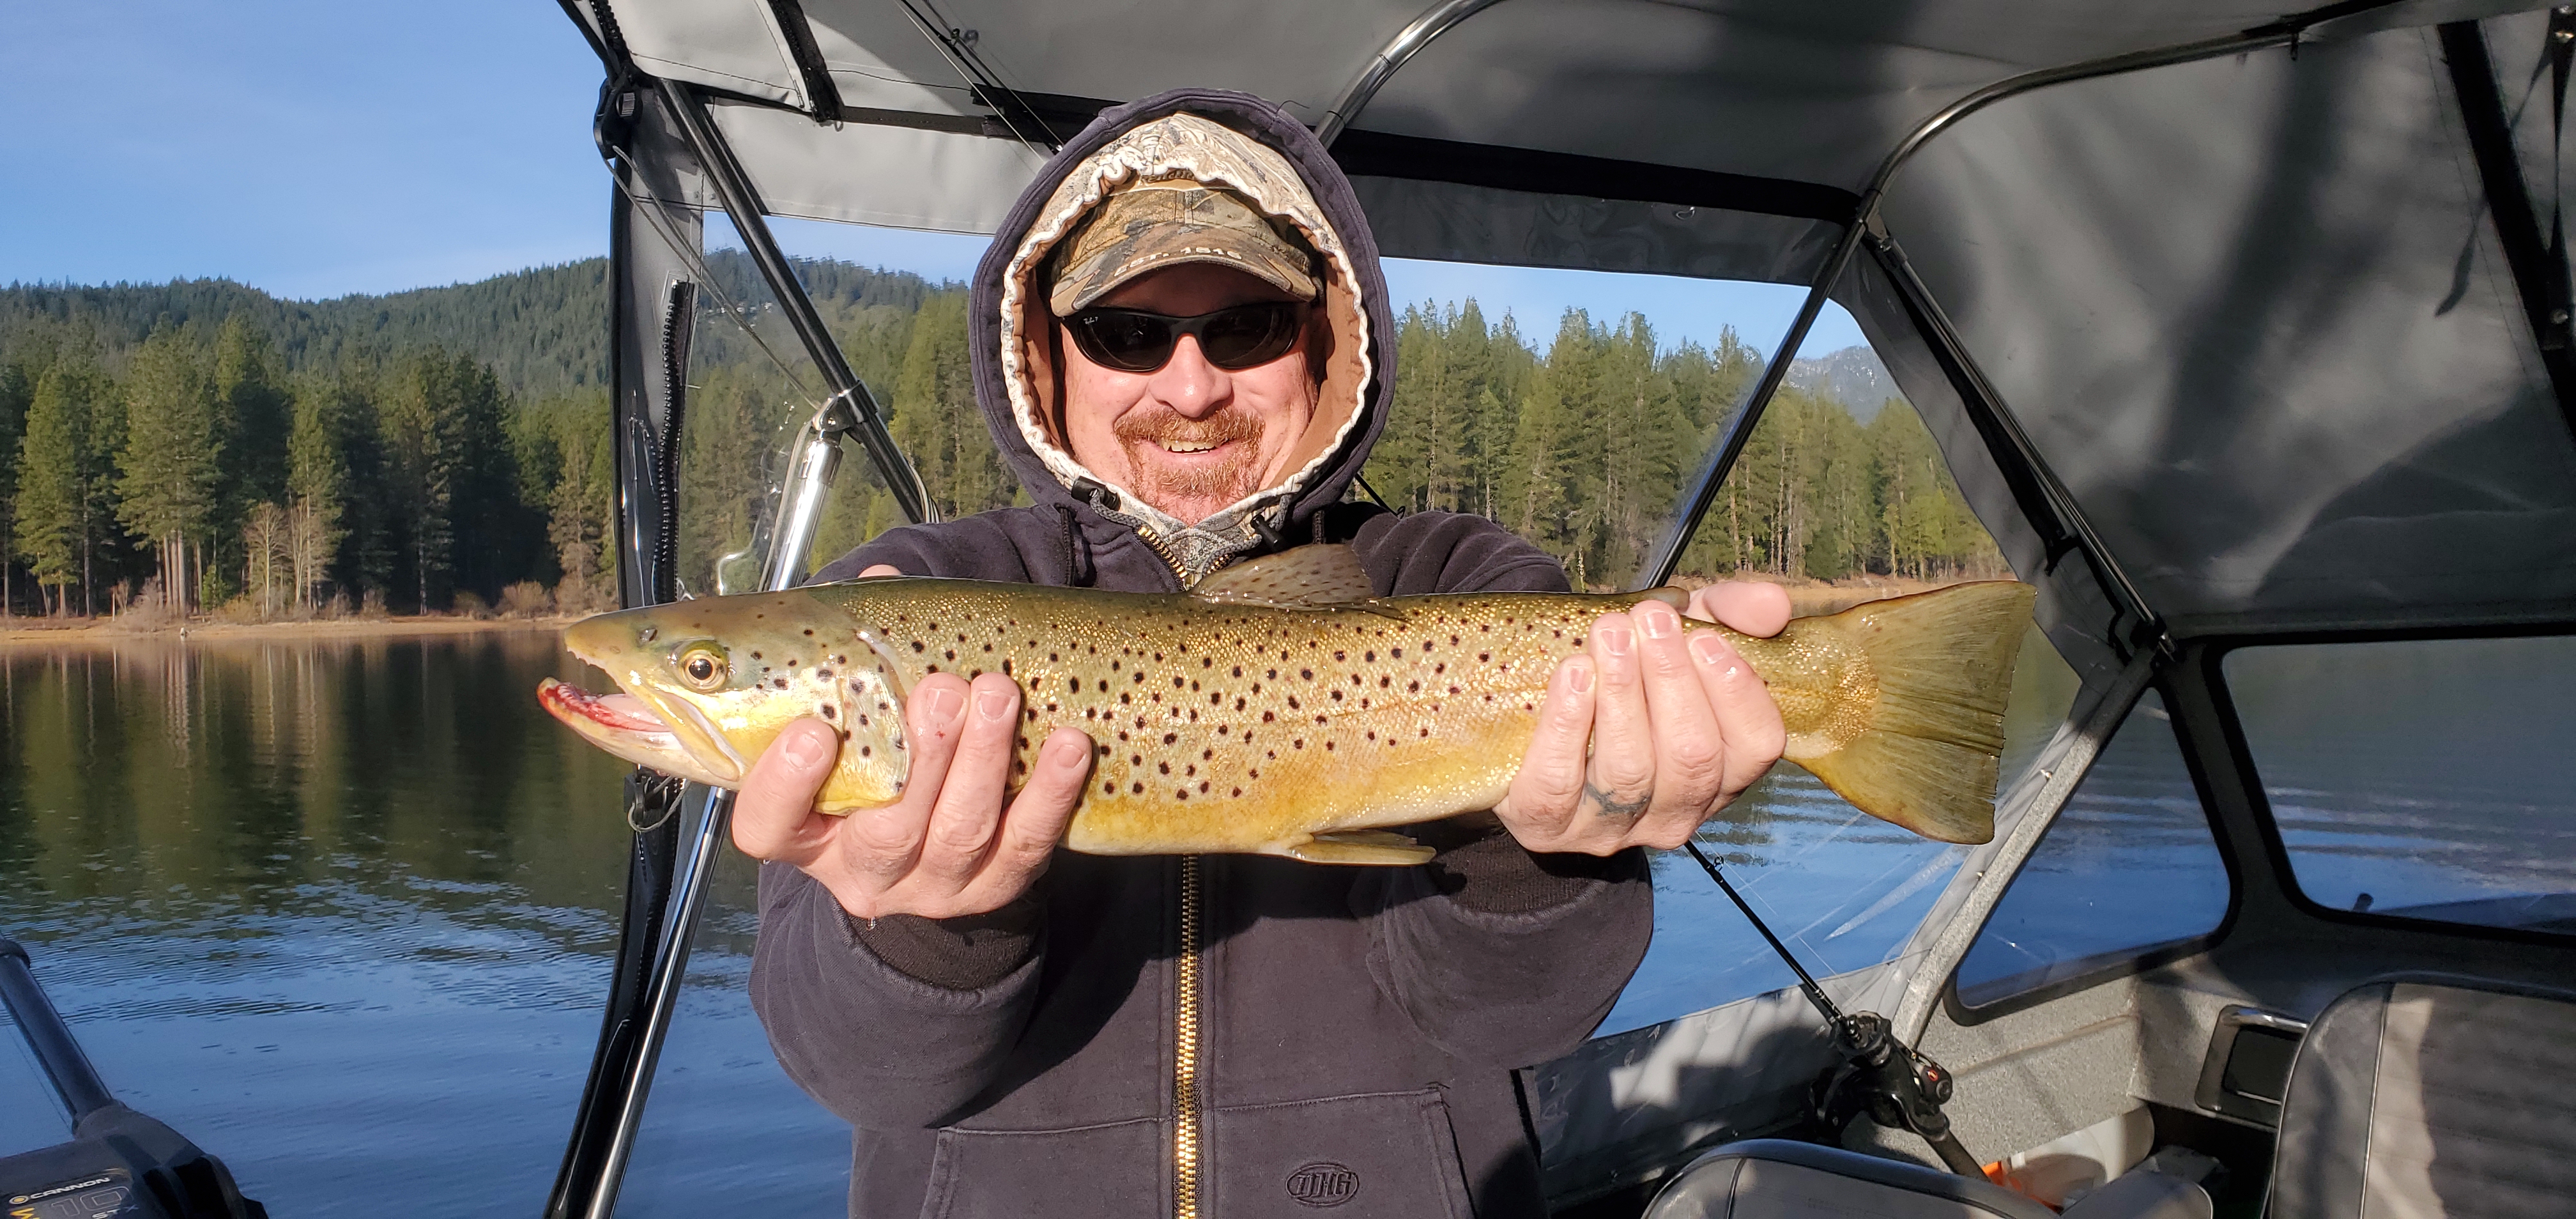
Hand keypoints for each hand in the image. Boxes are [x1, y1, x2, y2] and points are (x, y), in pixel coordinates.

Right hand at [730, 564, 1095, 918]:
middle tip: (942, 690)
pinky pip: (1026, 846)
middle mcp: (864, 870)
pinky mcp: (996, 887)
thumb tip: (883, 577)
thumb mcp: (859, 710)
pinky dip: (1049, 794)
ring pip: (960, 834)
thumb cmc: (886, 750)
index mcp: (806, 831)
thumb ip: (859, 649)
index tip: (815, 730)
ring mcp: (934, 885)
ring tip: (999, 695)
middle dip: (923, 757)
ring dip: (984, 761)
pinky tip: (1068, 745)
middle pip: (887, 832)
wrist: (940, 831)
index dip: (784, 787)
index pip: (768, 828)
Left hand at [1492, 583, 1790, 855]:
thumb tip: (1772, 603)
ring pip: (1630, 769)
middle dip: (1672, 680)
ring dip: (1622, 692)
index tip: (1705, 638)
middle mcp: (1675, 813)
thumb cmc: (1626, 680)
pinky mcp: (1547, 825)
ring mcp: (1611, 827)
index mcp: (1720, 773)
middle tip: (1650, 618)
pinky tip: (1573, 673)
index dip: (1737, 694)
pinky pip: (1560, 783)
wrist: (1525, 719)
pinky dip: (1568, 723)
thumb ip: (1730, 614)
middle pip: (1692, 757)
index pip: (1756, 748)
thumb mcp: (1681, 639)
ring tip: (1611, 633)